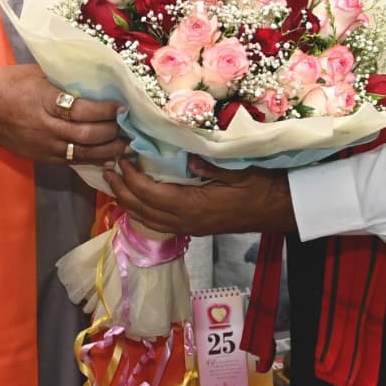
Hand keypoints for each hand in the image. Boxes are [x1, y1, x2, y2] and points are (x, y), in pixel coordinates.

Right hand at [0, 64, 126, 165]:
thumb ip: (66, 79)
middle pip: (87, 135)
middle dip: (112, 132)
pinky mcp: (41, 158)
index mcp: (45, 101)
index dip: (106, 111)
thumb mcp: (38, 73)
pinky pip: (71, 161)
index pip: (82, 110)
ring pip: (82, 153)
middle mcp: (45, 127)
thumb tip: (98, 77)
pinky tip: (108, 156)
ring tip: (128, 145)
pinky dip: (92, 159)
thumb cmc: (10, 84)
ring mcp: (43, 146)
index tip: (123, 107)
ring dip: (108, 150)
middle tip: (131, 126)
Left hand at [103, 156, 296, 235]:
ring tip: (114, 185)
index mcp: (195, 206)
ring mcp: (191, 227)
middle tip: (106, 171)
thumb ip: (210, 166)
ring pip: (149, 221)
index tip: (121, 160)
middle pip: (144, 211)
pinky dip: (142, 212)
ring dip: (128, 203)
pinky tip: (137, 201)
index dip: (133, 179)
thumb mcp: (237, 171)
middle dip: (122, 192)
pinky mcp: (195, 227)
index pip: (153, 195)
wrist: (279, 209)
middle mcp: (188, 221)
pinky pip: (159, 223)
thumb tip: (186, 158)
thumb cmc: (262, 186)